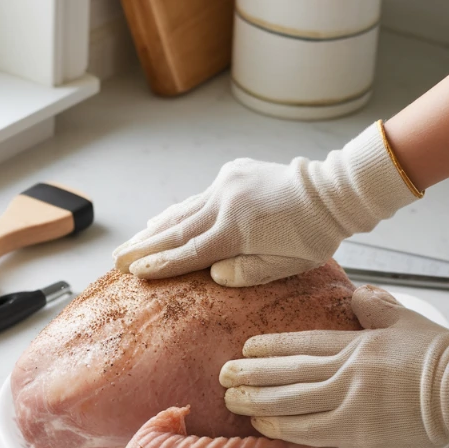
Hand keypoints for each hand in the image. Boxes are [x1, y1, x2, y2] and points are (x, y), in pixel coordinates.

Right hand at [113, 122, 419, 286]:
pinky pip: (197, 197)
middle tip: (116, 260)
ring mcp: (226, 184)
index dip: (160, 265)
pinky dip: (177, 211)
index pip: (189, 253)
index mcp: (237, 231)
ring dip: (154, 229)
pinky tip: (160, 220)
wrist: (331, 192)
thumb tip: (212, 275)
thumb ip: (247, 274)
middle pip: (176, 231)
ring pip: (182, 211)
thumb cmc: (313, 236)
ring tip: (130, 243)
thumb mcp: (286, 266)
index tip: (134, 273)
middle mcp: (225, 203)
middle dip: (143, 247)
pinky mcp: (232, 173)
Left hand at [220, 286, 448, 447]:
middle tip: (223, 374)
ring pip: (291, 401)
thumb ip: (375, 307)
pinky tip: (261, 425)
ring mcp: (349, 402)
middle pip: (288, 372)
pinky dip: (282, 428)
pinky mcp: (356, 431)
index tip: (246, 347)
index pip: (302, 343)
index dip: (270, 346)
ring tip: (231, 399)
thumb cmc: (439, 356)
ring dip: (257, 401)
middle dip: (251, 373)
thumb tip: (354, 294)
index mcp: (356, 344)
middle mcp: (345, 372)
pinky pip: (310, 430)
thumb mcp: (406, 320)